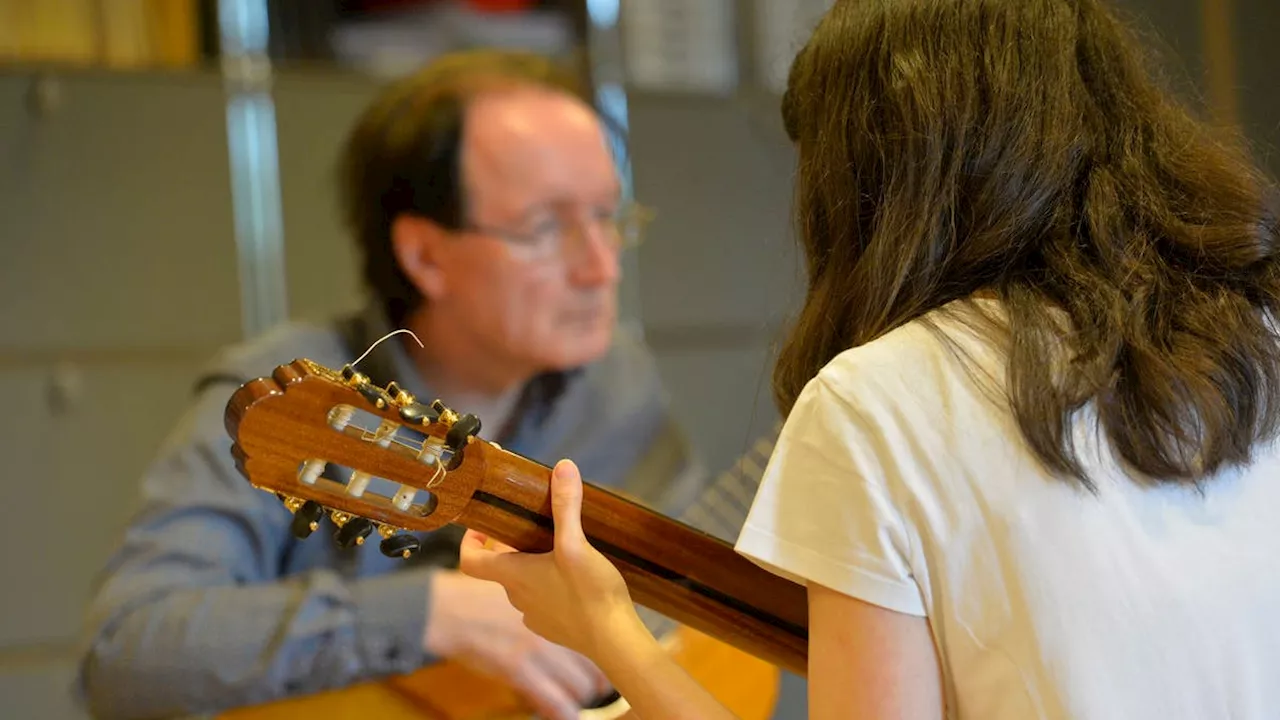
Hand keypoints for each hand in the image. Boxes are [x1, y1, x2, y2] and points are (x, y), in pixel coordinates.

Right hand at [423, 569, 610, 719]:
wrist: (450, 610)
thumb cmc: (478, 598)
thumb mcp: (512, 590)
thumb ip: (533, 602)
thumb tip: (547, 611)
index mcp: (550, 611)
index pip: (589, 634)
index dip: (601, 652)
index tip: (603, 662)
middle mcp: (550, 631)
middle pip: (589, 661)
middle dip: (596, 679)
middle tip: (599, 687)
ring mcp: (536, 652)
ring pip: (576, 683)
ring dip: (580, 695)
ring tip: (582, 702)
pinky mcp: (519, 672)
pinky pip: (551, 699)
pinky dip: (562, 710)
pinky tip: (569, 717)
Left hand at [459, 459, 645, 664]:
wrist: (613, 640)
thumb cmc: (589, 593)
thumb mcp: (576, 544)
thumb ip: (566, 506)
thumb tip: (562, 466)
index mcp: (513, 575)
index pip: (470, 561)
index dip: (469, 541)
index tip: (484, 525)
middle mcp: (517, 597)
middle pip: (501, 568)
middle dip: (512, 546)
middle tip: (535, 526)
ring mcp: (534, 616)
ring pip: (524, 585)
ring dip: (533, 567)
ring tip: (560, 550)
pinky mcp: (553, 627)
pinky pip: (543, 602)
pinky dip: (551, 588)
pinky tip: (575, 580)